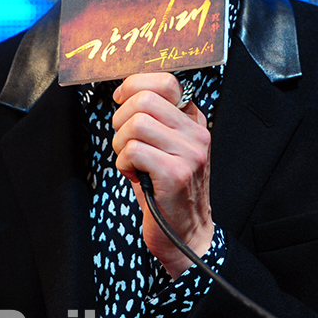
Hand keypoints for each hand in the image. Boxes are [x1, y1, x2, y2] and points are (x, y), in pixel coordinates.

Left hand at [112, 72, 213, 278]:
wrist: (186, 235)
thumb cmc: (166, 188)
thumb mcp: (166, 146)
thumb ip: (154, 118)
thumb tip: (126, 91)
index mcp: (194, 120)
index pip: (166, 82)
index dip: (135, 85)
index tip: (121, 99)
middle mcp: (196, 133)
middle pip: (145, 100)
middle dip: (121, 118)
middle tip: (123, 140)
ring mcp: (189, 153)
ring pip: (137, 124)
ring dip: (121, 143)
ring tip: (130, 161)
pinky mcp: (175, 174)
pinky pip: (133, 151)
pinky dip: (123, 163)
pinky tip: (133, 175)